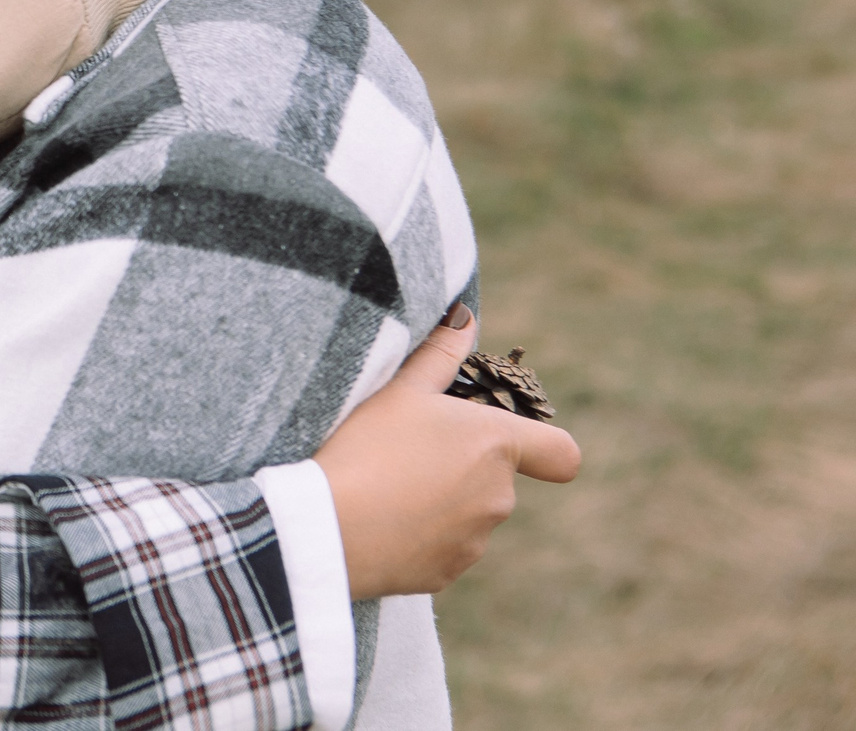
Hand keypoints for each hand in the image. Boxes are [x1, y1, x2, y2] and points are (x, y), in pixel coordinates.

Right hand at [315, 309, 582, 599]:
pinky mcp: (448, 573)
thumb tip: (466, 317)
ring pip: (469, 514)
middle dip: (462, 468)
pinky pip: (444, 548)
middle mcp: (500, 496)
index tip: (511, 442)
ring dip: (442, 503)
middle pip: (497, 479)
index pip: (562, 453)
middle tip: (405, 455)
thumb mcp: (399, 390)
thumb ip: (440, 353)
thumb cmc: (367, 447)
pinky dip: (422, 536)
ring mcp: (476, 540)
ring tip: (386, 489)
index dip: (544, 448)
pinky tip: (381, 522)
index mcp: (496, 445)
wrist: (328, 528)